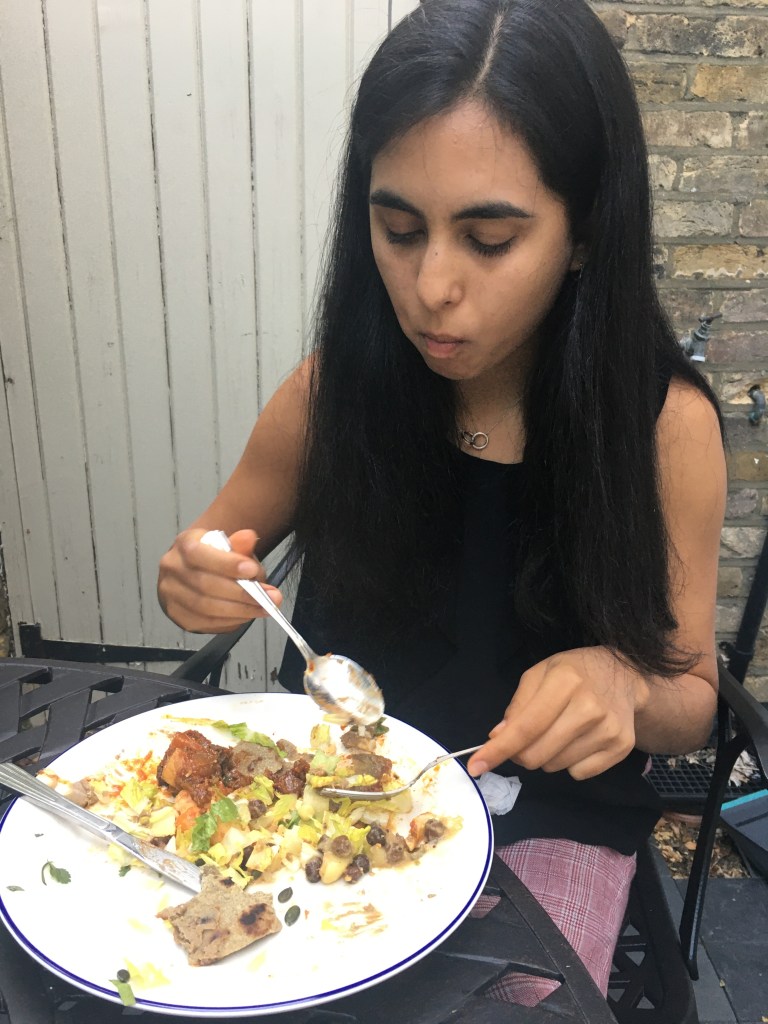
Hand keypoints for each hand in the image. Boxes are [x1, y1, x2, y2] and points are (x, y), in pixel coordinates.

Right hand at [157, 527, 282, 632]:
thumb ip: (240, 544)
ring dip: (240, 610)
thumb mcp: (228, 545)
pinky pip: (206, 623)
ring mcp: (172, 594)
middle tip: (268, 596)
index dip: (227, 564)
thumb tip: (249, 537)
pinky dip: (230, 621)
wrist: (195, 570)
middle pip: (205, 585)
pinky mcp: (179, 615)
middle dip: (241, 593)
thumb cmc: (214, 558)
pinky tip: (246, 615)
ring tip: (263, 607)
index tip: (252, 570)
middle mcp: (172, 569)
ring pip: (206, 608)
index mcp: (184, 545)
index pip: (199, 554)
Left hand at [467, 647, 650, 780]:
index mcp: (565, 681)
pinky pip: (579, 773)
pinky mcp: (621, 748)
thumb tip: (498, 737)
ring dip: (546, 757)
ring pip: (556, 766)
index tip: (476, 766)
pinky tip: (579, 740)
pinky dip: (570, 763)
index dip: (498, 750)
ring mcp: (608, 729)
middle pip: (537, 754)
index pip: (525, 726)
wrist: (625, 677)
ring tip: (558, 732)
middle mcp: (589, 707)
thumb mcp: (540, 673)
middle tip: (525, 739)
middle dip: (521, 754)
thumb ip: (518, 705)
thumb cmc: (574, 672)